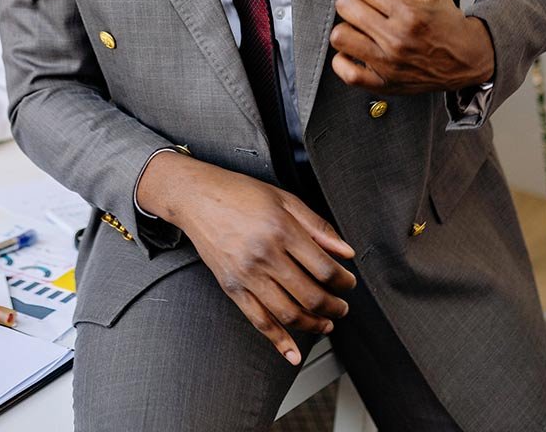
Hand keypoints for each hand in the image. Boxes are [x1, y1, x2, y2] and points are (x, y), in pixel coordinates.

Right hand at [138, 154, 355, 364]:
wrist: (197, 197)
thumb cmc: (239, 193)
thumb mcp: (284, 198)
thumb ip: (317, 225)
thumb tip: (345, 252)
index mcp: (282, 230)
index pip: (324, 268)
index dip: (343, 282)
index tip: (348, 283)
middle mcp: (265, 254)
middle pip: (310, 295)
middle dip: (334, 307)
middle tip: (342, 307)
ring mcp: (247, 274)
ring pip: (288, 313)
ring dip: (314, 325)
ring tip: (326, 323)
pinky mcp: (232, 287)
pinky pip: (258, 320)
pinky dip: (279, 341)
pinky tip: (293, 352)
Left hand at [330, 0, 493, 93]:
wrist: (467, 58)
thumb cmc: (444, 17)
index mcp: (409, 13)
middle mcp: (397, 40)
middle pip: (346, 7)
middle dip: (353, 1)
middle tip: (366, 7)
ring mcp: (388, 64)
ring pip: (339, 36)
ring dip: (347, 27)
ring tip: (361, 28)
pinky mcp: (383, 84)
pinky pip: (345, 72)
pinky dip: (343, 60)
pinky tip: (356, 50)